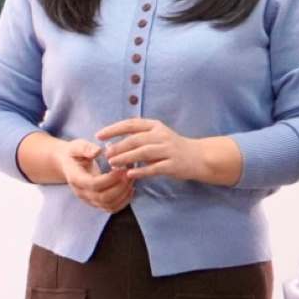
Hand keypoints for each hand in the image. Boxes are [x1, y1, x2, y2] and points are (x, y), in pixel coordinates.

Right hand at [56, 137, 134, 212]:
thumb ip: (86, 148)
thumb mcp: (77, 146)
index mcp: (76, 178)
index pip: (93, 185)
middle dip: (120, 187)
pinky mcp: (97, 203)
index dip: (110, 179)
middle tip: (129, 173)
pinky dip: (124, 201)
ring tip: (131, 179)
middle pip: (103, 198)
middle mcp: (82, 193)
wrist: (69, 164)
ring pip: (109, 205)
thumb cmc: (75, 153)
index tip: (121, 168)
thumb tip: (98, 152)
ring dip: (124, 194)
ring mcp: (89, 200)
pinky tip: (130, 188)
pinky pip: (112, 208)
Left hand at [97, 118, 240, 185]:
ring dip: (126, 158)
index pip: (131, 124)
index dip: (113, 129)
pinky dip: (141, 171)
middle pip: (135, 139)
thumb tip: (113, 144)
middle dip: (118, 146)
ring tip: (113, 164)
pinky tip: (129, 174)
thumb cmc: (172, 147)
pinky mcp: (173, 164)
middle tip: (105, 154)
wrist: (199, 157)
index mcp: (155, 126)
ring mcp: (168, 150)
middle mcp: (161, 135)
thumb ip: (138, 138)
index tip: (99, 135)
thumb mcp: (157, 136)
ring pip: (143, 153)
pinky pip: (154, 168)